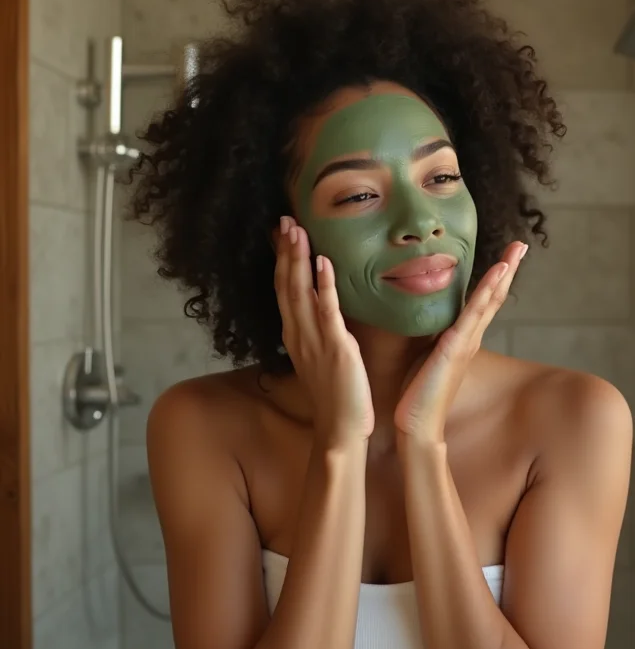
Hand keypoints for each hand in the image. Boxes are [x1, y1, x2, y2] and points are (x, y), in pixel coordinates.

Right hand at [274, 216, 374, 448]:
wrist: (340, 427)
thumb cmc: (334, 391)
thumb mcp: (319, 354)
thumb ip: (317, 328)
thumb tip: (320, 303)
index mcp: (295, 334)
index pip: (284, 290)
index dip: (282, 260)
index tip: (281, 234)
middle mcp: (299, 334)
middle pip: (287, 285)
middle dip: (286, 252)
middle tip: (285, 221)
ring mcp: (315, 340)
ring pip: (301, 292)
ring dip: (299, 260)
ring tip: (297, 232)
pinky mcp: (336, 347)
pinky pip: (328, 311)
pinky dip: (324, 286)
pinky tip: (323, 262)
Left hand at [393, 242, 527, 443]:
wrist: (418, 424)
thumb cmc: (418, 394)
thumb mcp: (424, 356)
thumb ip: (429, 339)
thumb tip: (421, 322)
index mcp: (462, 339)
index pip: (482, 303)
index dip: (494, 280)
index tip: (505, 257)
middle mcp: (469, 338)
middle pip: (494, 296)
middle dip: (508, 269)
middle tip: (521, 244)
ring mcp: (466, 341)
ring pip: (489, 300)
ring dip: (504, 272)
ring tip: (518, 249)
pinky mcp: (456, 346)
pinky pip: (475, 313)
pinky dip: (488, 290)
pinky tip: (499, 271)